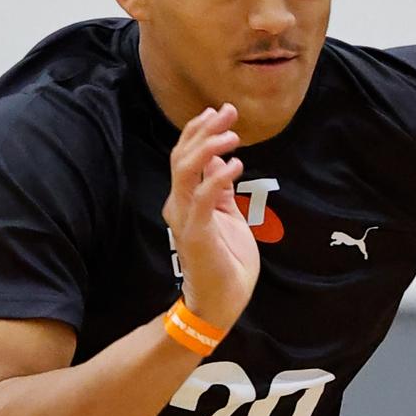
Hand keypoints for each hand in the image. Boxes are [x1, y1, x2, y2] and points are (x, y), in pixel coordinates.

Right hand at [162, 103, 258, 328]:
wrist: (221, 304)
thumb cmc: (226, 263)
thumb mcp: (227, 217)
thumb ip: (219, 190)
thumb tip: (220, 160)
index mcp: (185, 200)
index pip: (184, 156)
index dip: (199, 130)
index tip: (220, 112)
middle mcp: (179, 205)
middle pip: (182, 156)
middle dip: (204, 129)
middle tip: (228, 111)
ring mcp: (185, 219)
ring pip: (185, 171)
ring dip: (208, 147)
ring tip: (232, 135)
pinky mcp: (197, 234)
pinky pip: (203, 199)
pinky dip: (218, 178)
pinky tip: (236, 165)